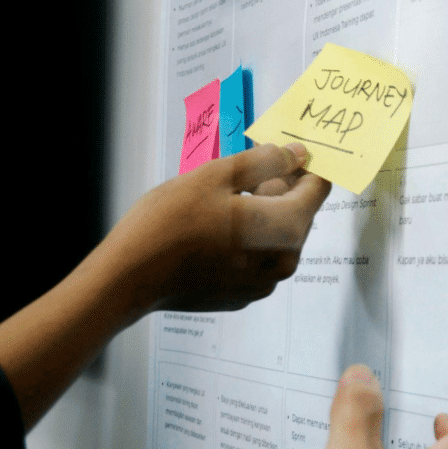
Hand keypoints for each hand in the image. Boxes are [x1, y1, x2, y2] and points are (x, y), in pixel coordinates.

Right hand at [103, 142, 330, 312]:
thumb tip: (297, 154)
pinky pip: (259, 257)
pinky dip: (248, 239)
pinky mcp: (245, 294)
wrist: (129, 278)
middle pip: (300, 212)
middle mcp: (285, 261)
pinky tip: (214, 232)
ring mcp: (265, 283)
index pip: (318, 189)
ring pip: (278, 235)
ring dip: (262, 214)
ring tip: (220, 204)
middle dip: (278, 189)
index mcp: (285, 229)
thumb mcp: (216, 176)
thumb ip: (265, 161)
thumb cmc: (169, 223)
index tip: (279, 154)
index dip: (302, 166)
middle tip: (237, 177)